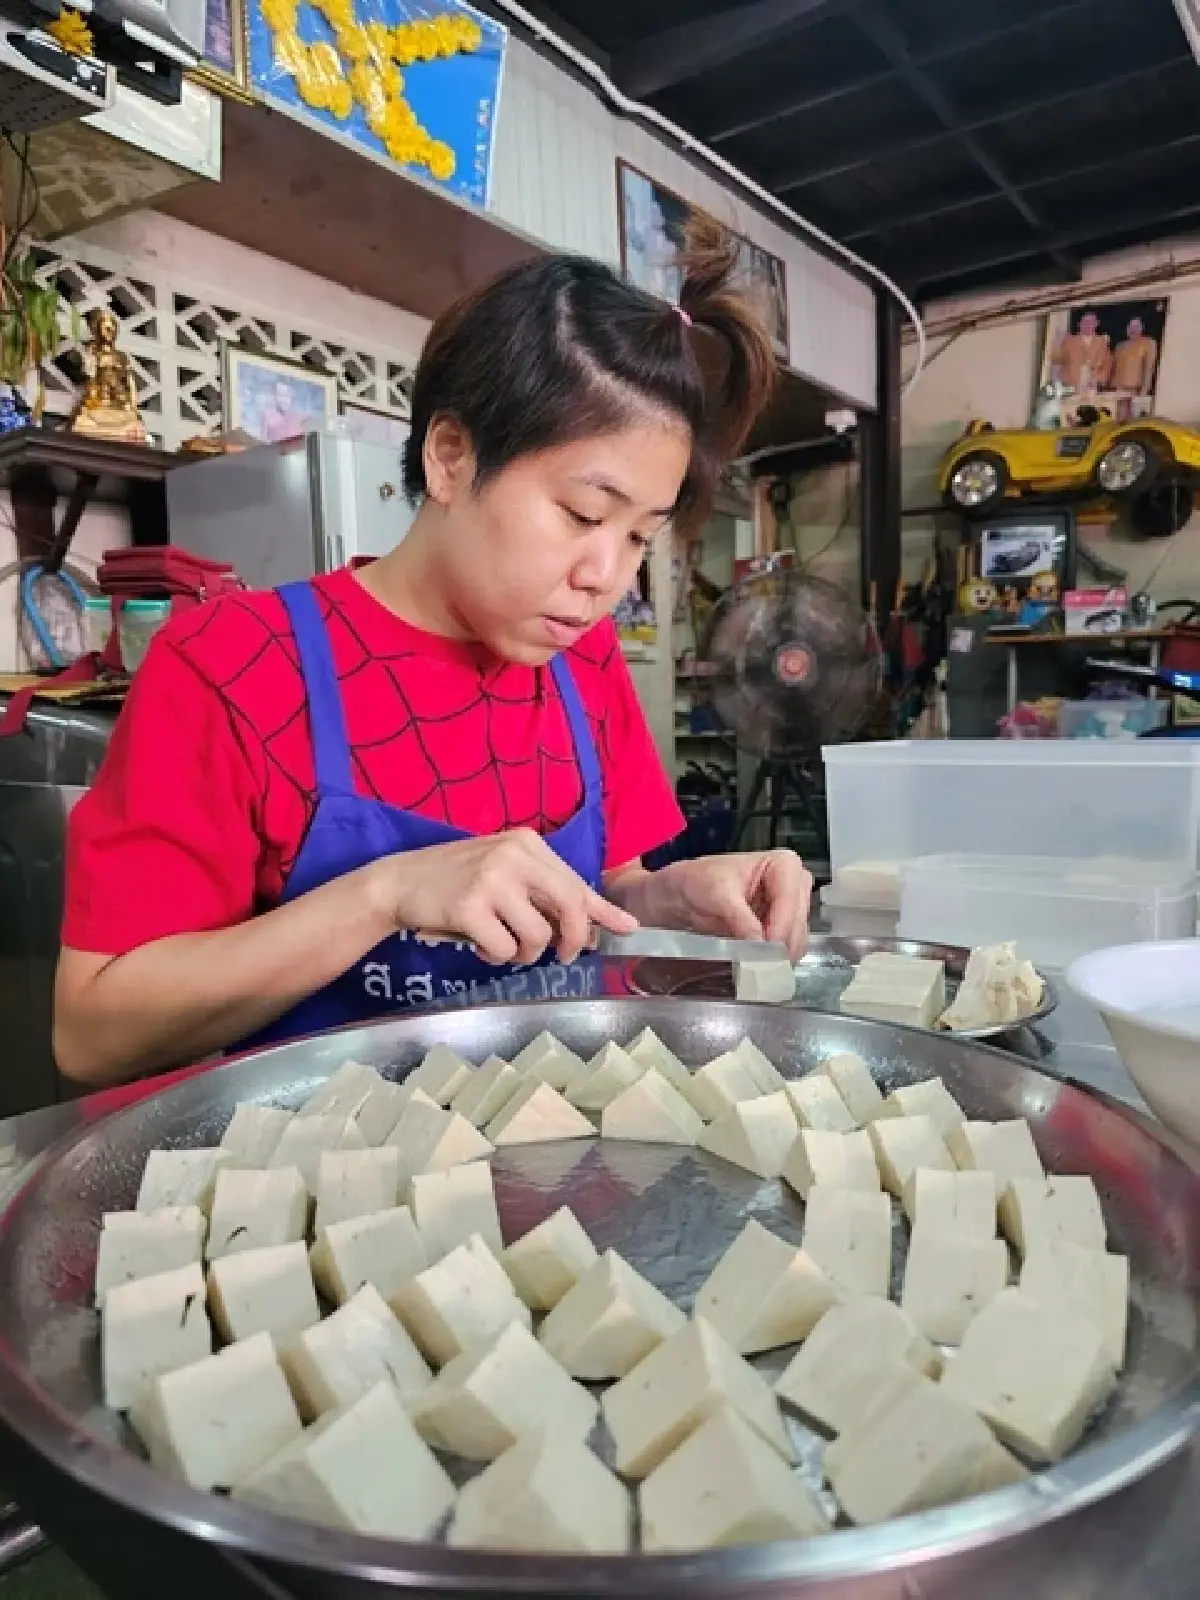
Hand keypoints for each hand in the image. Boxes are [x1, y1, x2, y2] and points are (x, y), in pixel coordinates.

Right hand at [369, 830, 636, 965]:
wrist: (399, 881)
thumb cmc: (456, 881)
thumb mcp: (505, 874)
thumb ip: (545, 893)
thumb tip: (597, 925)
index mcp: (527, 844)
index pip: (575, 882)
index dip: (602, 911)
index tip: (627, 929)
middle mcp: (513, 855)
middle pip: (569, 907)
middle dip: (572, 941)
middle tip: (561, 957)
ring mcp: (491, 879)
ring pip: (538, 936)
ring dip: (524, 954)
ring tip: (502, 944)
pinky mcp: (469, 906)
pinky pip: (505, 950)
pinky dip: (495, 955)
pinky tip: (479, 943)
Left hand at [632, 850, 812, 960]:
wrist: (683, 895)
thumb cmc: (698, 882)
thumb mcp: (716, 895)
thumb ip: (740, 919)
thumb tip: (760, 945)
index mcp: (784, 864)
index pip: (790, 901)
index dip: (780, 928)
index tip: (765, 951)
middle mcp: (795, 885)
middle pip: (797, 923)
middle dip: (778, 946)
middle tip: (757, 966)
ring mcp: (791, 910)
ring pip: (796, 941)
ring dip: (776, 958)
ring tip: (752, 968)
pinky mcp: (783, 930)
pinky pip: (786, 951)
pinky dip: (772, 961)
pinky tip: (754, 966)